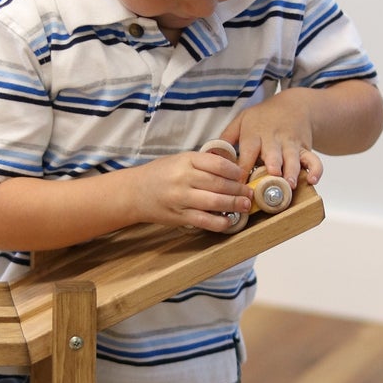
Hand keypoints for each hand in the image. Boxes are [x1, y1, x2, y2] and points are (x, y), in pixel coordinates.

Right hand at [129, 148, 252, 231]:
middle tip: (249, 192)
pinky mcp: (179, 216)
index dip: (234, 171)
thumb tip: (231, 168)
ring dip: (234, 204)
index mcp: (185, 160)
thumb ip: (201, 163)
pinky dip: (219, 222)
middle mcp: (183, 178)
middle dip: (238, 189)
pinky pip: (204, 221)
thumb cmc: (159, 174)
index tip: (242, 175)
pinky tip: (228, 221)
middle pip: (219, 184)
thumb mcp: (179, 160)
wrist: (134, 192)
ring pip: (215, 202)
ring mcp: (181, 198)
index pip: (217, 164)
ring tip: (245, 205)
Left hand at [220, 91, 323, 190]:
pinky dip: (315, 170)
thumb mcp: (242, 121)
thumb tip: (209, 155)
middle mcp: (273, 139)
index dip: (243, 169)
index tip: (238, 186)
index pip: (247, 154)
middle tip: (271, 179)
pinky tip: (313, 180)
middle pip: (273, 153)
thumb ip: (226, 138)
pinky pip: (313, 159)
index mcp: (254, 135)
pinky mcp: (305, 148)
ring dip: (292, 171)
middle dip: (273, 165)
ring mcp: (291, 144)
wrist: (294, 105)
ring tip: (290, 185)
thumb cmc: (263, 117)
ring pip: (293, 158)